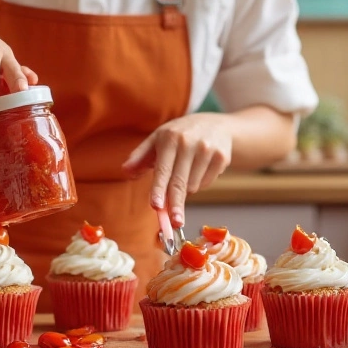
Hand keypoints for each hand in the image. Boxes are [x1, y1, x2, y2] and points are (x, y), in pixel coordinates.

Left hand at [122, 113, 232, 227]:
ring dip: (186, 188)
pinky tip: (200, 168)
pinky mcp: (222, 158)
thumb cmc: (179, 134)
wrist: (216, 125)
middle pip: (180, 183)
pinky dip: (200, 182)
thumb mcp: (157, 139)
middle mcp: (189, 143)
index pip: (163, 170)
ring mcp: (208, 150)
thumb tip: (125, 171)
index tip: (157, 206)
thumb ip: (140, 156)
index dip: (159, 189)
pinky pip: (207, 183)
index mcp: (170, 138)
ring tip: (186, 170)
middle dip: (176, 204)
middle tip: (175, 223)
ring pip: (193, 186)